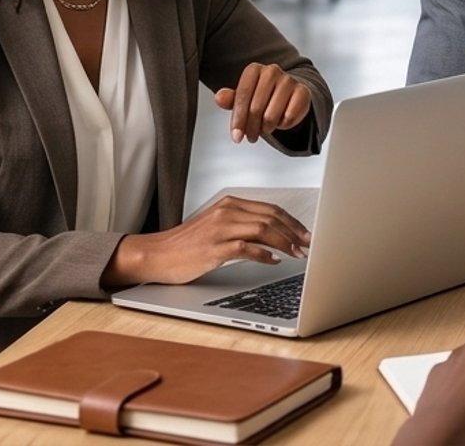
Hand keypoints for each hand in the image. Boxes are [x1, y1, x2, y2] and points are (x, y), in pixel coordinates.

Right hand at [102, 194, 310, 287]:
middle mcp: (226, 212)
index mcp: (229, 204)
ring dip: (285, 243)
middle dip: (294, 232)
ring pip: (262, 230)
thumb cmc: (187, 244)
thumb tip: (274, 237)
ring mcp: (219, 229)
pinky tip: (274, 261)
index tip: (306, 234)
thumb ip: (243, 226)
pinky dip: (264, 255)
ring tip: (297, 254)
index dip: (293, 222)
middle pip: (271, 218)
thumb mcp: (217, 227)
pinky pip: (246, 248)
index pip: (270, 209)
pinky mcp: (213, 248)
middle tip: (308, 245)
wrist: (156, 254)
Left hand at [212, 63, 314, 143]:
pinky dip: (284, 124)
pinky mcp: (303, 91)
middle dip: (251, 128)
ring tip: (266, 127)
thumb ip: (230, 99)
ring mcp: (288, 80)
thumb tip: (219, 98)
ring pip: (272, 115)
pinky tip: (281, 120)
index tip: (236, 137)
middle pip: (256, 108)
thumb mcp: (243, 99)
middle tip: (251, 137)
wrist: (288, 94)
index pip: (242, 96)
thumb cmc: (261, 97)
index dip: (238, 119)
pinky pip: (289, 117)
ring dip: (267, 128)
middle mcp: (271, 71)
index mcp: (254, 70)